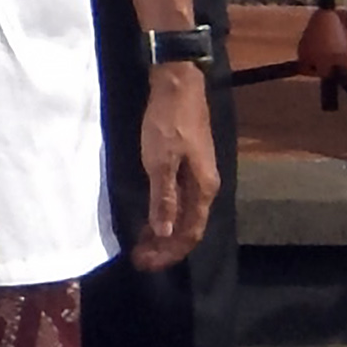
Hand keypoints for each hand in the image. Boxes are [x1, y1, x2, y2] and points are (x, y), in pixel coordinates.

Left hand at [128, 62, 218, 271]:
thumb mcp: (160, 161)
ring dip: (164, 231)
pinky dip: (164, 212)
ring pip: (183, 214)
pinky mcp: (189, 164)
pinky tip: (151, 216)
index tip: (145, 262)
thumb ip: (163, 199)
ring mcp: (199, 174)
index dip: (168, 252)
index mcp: (203, 189)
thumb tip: (165, 234)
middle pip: (188, 227)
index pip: (189, 233)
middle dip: (165, 246)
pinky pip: (179, 199)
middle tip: (140, 258)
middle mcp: (206, 186)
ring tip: (142, 243)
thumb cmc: (168, 122)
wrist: (178, 84)